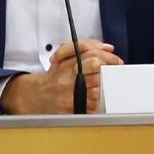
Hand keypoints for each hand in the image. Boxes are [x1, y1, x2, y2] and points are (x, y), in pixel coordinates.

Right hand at [0, 40, 120, 113]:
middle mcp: (68, 75)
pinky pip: (93, 105)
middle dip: (109, 70)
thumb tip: (108, 48)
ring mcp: (69, 92)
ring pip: (97, 88)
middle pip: (96, 68)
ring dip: (107, 86)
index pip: (93, 54)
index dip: (109, 58)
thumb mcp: (65, 55)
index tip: (117, 62)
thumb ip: (87, 47)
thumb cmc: (55, 75)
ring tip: (108, 86)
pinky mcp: (71, 107)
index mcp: (68, 61)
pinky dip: (100, 101)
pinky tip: (101, 98)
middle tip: (115, 73)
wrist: (37, 95)